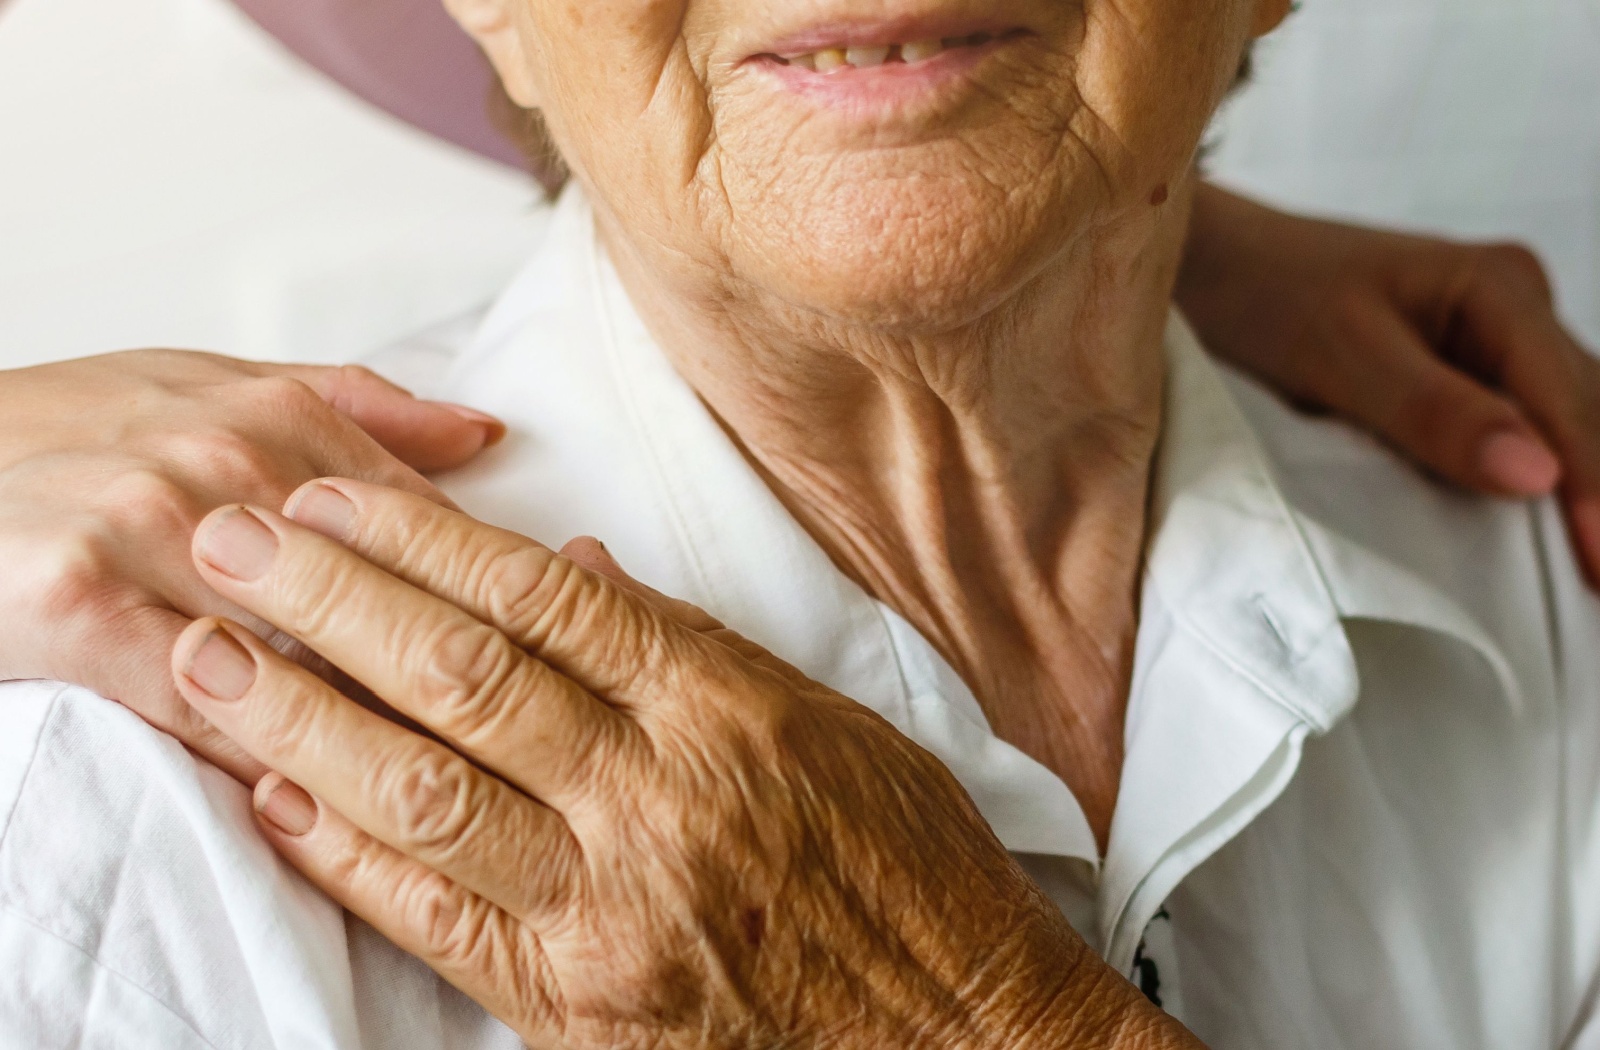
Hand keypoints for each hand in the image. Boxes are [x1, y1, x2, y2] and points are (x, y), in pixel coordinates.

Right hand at [0, 350, 502, 779]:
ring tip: (457, 787)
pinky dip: (267, 752)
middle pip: (385, 596)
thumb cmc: (79, 428)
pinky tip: (320, 791)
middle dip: (458, 679)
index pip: (429, 526)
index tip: (555, 670)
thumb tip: (482, 429)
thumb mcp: (214, 387)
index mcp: (281, 422)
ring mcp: (157, 535)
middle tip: (532, 749)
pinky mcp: (86, 608)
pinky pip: (208, 702)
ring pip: (307, 656)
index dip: (496, 608)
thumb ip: (356, 407)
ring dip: (380, 727)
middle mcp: (230, 470)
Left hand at [168, 480, 1197, 1048]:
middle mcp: (660, 799)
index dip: (421, 539)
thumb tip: (572, 566)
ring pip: (421, 791)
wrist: (959, 1033)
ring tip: (210, 653)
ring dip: (298, 716)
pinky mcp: (576, 1004)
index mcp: (728, 711)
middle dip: (328, 598)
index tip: (336, 497)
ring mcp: (611, 909)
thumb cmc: (910, 868)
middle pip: (459, 677)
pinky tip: (273, 795)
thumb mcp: (830, 723)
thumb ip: (692, 646)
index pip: (542, 599)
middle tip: (233, 539)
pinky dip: (341, 855)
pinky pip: (433, 918)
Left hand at [1180, 183, 1599, 583]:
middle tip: (1598, 588)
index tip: (1599, 569)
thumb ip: (1434, 411)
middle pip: (1581, 414)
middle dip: (1595, 499)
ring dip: (1572, 493)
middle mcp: (1512, 306)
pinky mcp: (1458, 369)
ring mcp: (1490, 337)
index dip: (1591, 491)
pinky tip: (1533, 536)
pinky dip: (1523, 481)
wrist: (1208, 264)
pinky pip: (1512, 429)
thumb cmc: (1263, 295)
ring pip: (1557, 423)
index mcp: (1497, 287)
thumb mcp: (1341, 354)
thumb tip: (1538, 475)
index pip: (1569, 403)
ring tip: (1580, 574)